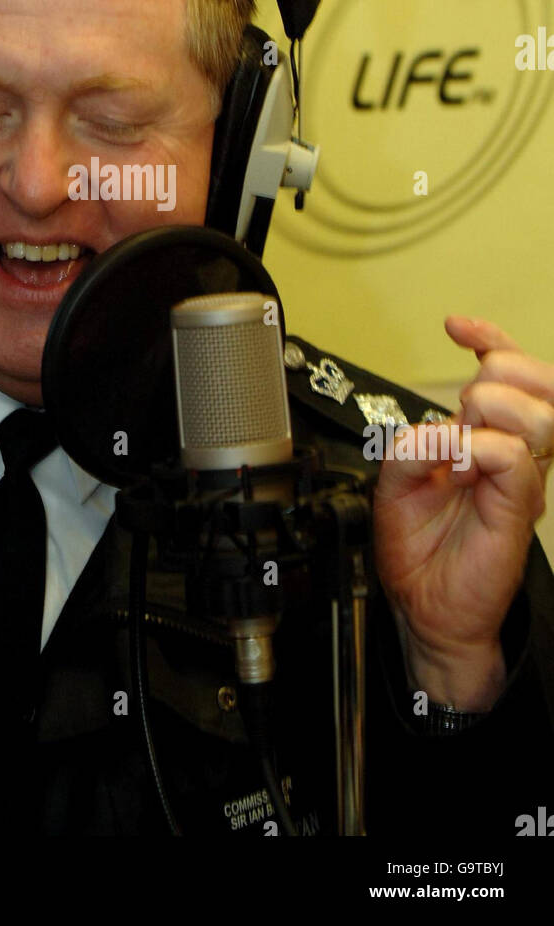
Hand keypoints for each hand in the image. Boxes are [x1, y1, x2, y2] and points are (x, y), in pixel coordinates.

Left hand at [373, 316, 553, 709]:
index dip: (491, 338)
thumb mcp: (394, 481)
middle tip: (463, 407)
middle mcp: (512, 455)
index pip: (512, 373)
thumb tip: (436, 429)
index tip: (457, 326)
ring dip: (489, 410)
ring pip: (537, 414)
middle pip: (538, 383)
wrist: (424, 608)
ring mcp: (520, 481)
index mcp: (488, 438)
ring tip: (459, 439)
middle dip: (498, 372)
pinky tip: (458, 467)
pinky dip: (478, 450)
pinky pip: (514, 458)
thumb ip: (410, 444)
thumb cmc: (417, 550)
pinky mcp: (518, 508)